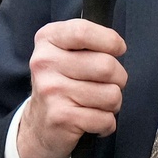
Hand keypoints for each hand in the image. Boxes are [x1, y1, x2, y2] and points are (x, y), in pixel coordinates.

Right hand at [18, 19, 127, 157]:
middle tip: (107, 85)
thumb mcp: (66, 51)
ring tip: (98, 104)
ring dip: (113, 104)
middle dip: (119, 79)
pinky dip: (107, 124)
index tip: (118, 48)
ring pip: (111, 95)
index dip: (110, 40)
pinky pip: (105, 119)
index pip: (84, 32)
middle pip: (106, 66)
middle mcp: (45, 62)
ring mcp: (51, 90)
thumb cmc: (62, 84)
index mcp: (48, 39)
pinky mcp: (60, 117)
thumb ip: (88, 41)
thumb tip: (117, 45)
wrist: (38, 125)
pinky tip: (93, 121)